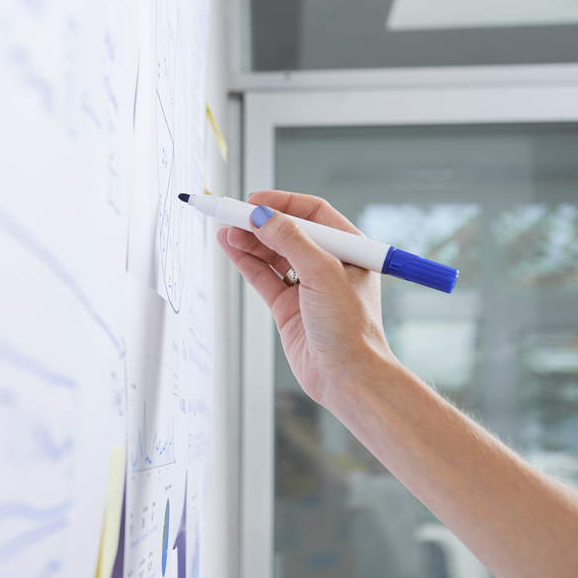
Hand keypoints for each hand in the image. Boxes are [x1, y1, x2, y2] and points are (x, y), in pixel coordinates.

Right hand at [218, 190, 395, 409]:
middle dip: (260, 222)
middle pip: (288, 231)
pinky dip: (245, 262)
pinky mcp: (287, 308)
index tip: (254, 201)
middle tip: (231, 215)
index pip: (312, 212)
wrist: (347, 376)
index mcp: (348, 249)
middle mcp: (328, 265)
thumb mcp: (323, 273)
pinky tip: (230, 248)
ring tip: (226, 231)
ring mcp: (306, 287)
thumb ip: (291, 241)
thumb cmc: (351, 328)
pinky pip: (263, 277)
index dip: (282, 203)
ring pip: (272, 254)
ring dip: (249, 241)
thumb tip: (262, 215)